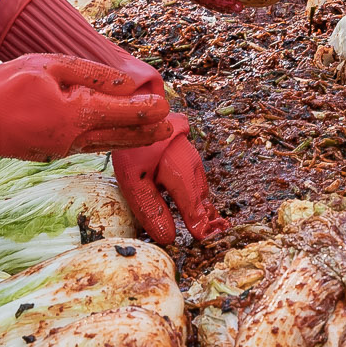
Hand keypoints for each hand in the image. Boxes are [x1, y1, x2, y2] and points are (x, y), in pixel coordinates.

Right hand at [0, 53, 174, 160]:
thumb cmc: (15, 79)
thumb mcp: (55, 65)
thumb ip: (93, 75)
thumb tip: (127, 83)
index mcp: (75, 112)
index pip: (120, 112)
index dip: (145, 110)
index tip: (165, 107)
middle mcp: (73, 136)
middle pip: (119, 135)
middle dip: (145, 131)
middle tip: (168, 127)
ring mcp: (62, 148)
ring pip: (104, 145)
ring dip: (129, 140)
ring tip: (151, 135)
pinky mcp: (52, 154)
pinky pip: (86, 147)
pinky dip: (105, 142)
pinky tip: (115, 138)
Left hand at [111, 116, 224, 245]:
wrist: (136, 106)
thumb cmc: (134, 144)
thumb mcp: (134, 182)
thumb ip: (152, 210)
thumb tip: (168, 237)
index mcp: (180, 173)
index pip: (192, 207)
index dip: (198, 225)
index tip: (204, 240)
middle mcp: (190, 163)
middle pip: (199, 195)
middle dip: (204, 214)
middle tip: (211, 232)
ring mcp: (189, 152)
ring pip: (198, 182)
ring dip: (200, 201)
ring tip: (204, 216)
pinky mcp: (184, 146)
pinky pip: (194, 172)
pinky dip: (194, 187)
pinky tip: (190, 192)